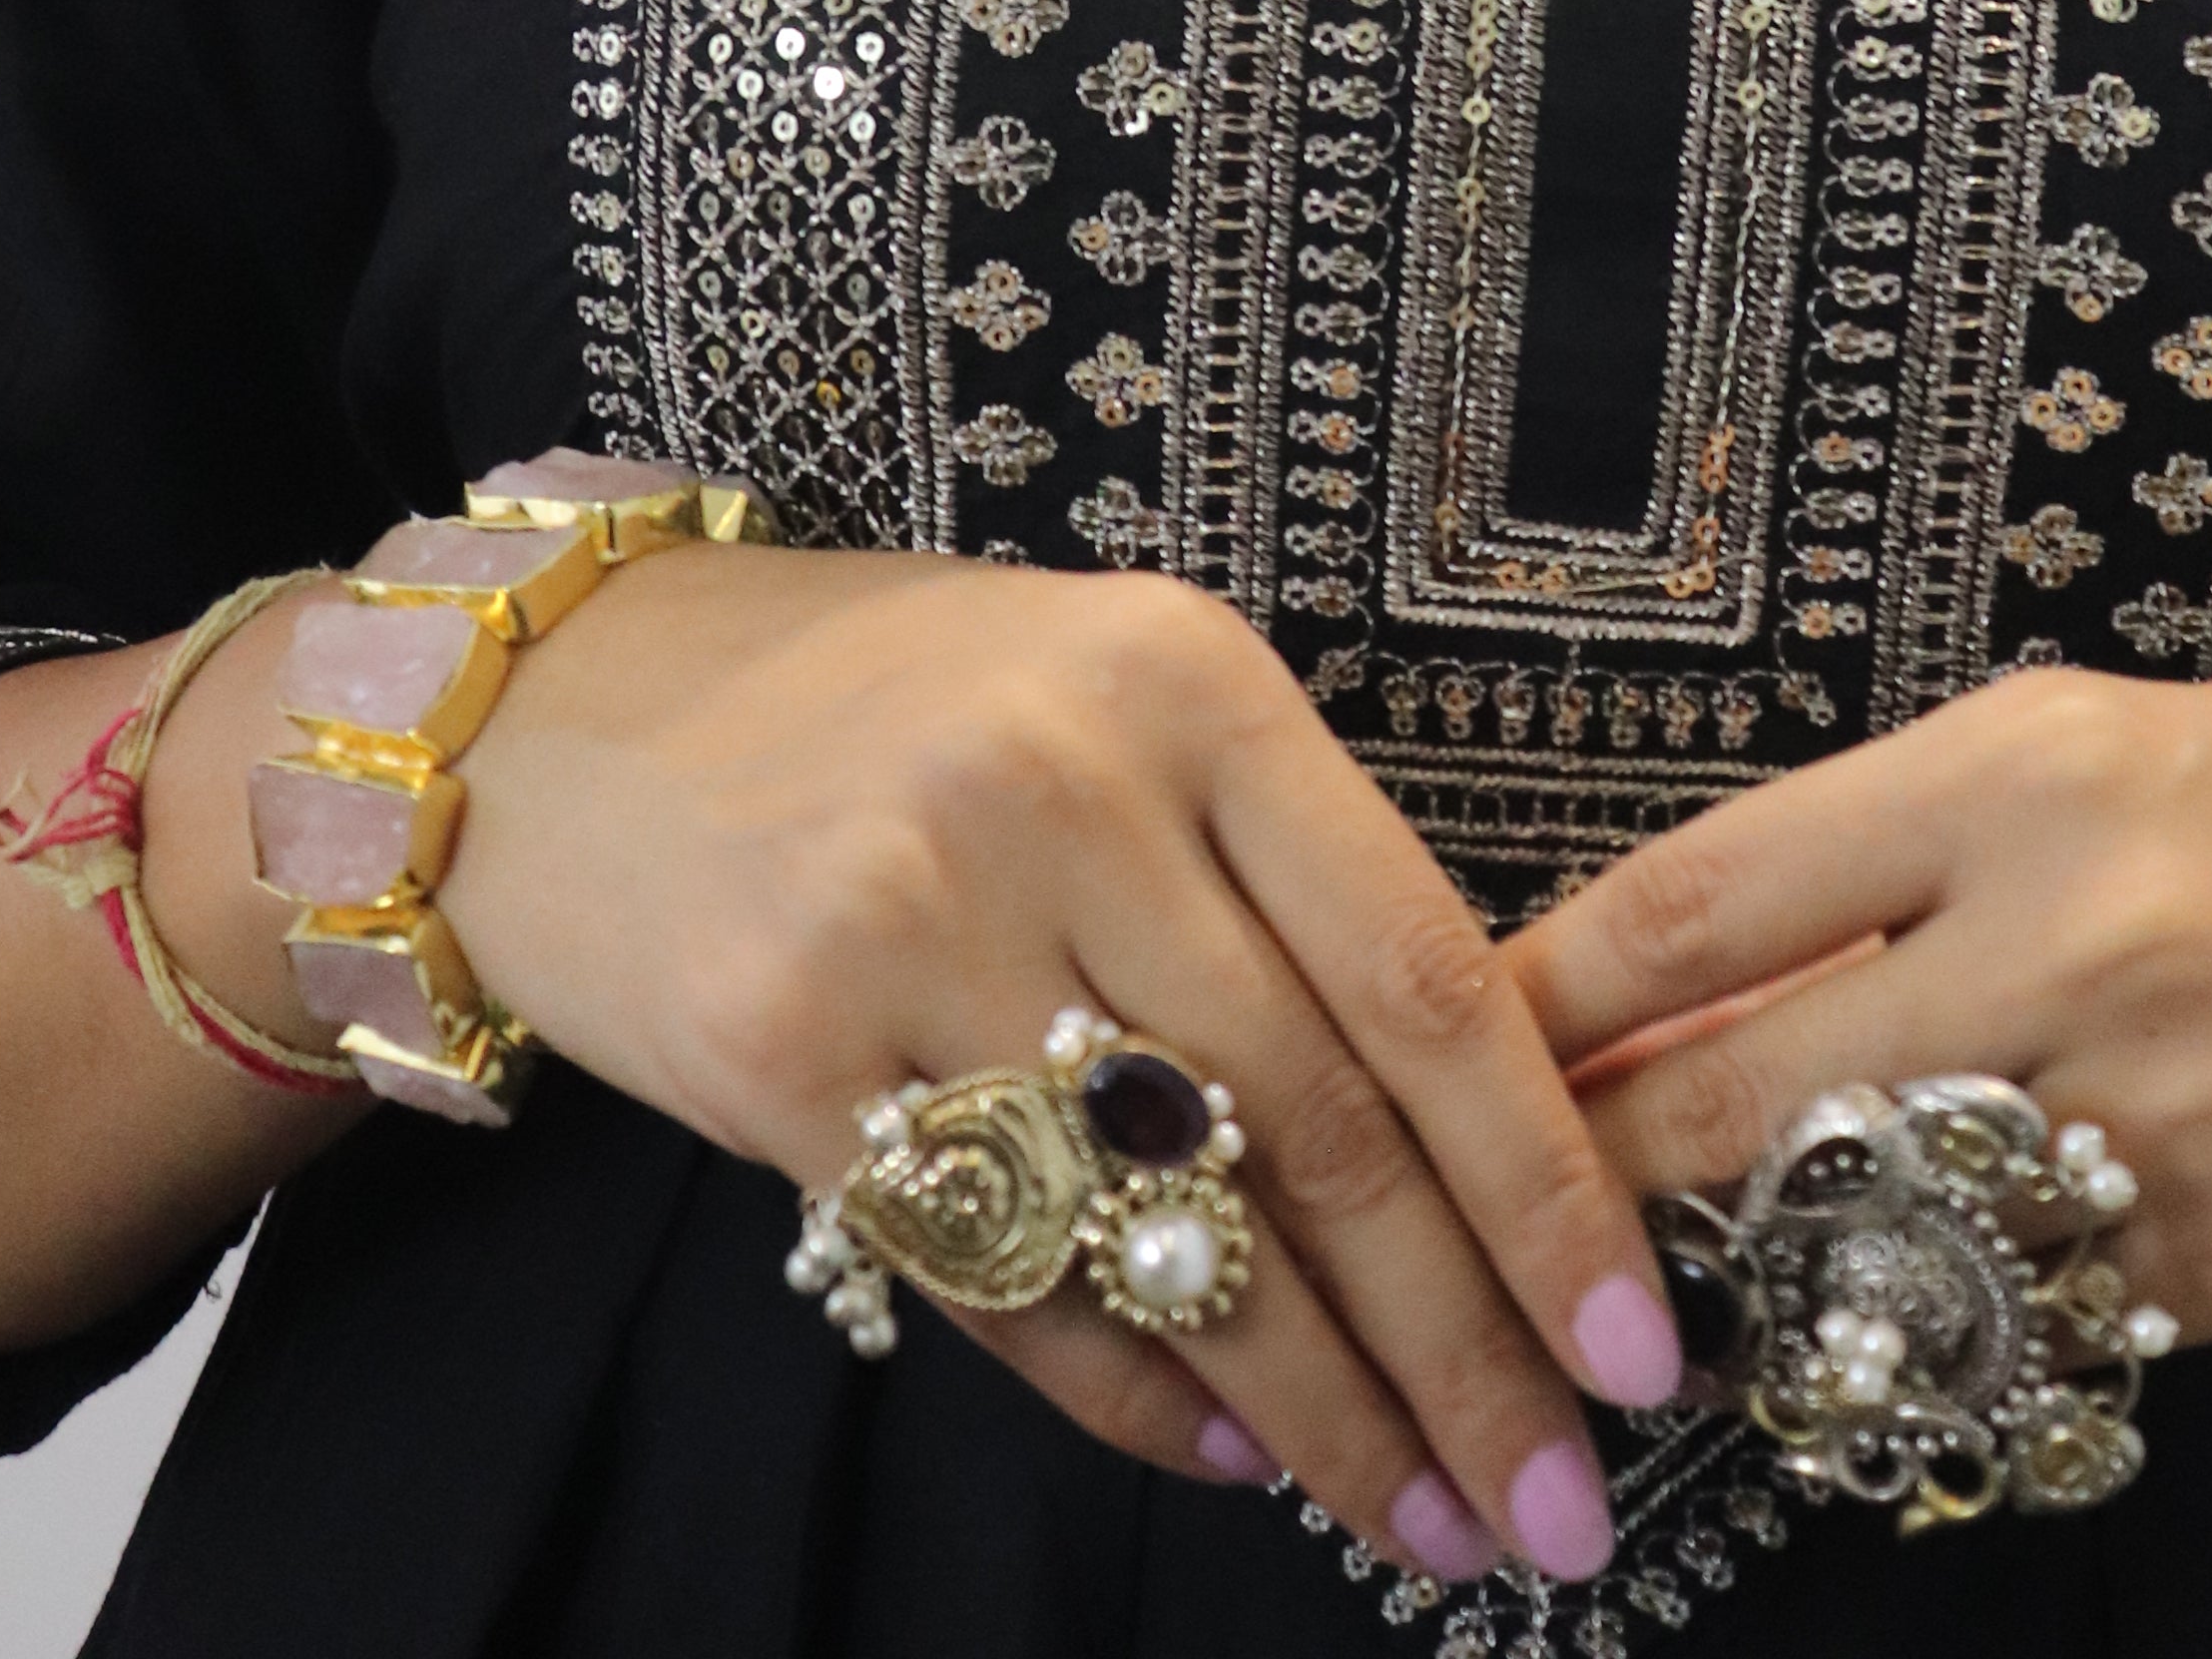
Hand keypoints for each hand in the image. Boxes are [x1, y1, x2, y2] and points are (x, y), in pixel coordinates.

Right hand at [405, 547, 1675, 1582]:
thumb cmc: (891, 706)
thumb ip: (1277, 883)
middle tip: (1560, 1510)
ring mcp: (912, 920)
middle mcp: (1065, 787)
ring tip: (1425, 1526)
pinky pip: (1006, 1279)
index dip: (1546, 1191)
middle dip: (1464, 1354)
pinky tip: (1231, 1458)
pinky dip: (1136, 1398)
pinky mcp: (782, 1052)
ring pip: (1178, 1232)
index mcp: (1188, 685)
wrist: (570, 709)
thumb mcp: (1114, 703)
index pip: (1425, 981)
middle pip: (1321, 1137)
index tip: (1641, 1350)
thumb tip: (1483, 1152)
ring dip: (1324, 1416)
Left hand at [1505, 669, 2211, 1331]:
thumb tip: (1679, 980)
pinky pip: (2029, 1325)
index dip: (1552, 994)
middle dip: (1599, 1178)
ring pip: (1875, 1245)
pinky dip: (1950, 1324)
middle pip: (1751, 1098)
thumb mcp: (2091, 752)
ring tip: (1674, 1292)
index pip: (1713, 898)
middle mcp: (2077, 942)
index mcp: (2027, 775)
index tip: (1446, 1048)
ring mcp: (2156, 1128)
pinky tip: (1915, 1306)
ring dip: (1756, 1281)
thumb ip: (1890, 857)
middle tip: (1497, 1223)